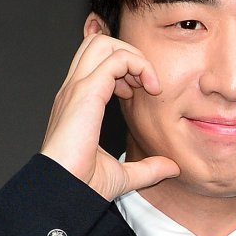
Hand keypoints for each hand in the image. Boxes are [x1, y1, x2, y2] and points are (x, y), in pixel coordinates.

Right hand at [41, 33, 179, 199]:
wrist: (63, 192)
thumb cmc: (82, 185)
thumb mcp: (123, 174)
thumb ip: (147, 168)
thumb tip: (172, 167)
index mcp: (76, 103)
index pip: (95, 62)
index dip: (122, 69)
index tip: (137, 94)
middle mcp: (73, 90)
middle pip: (97, 43)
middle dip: (127, 54)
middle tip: (144, 85)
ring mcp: (77, 89)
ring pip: (103, 43)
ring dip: (132, 56)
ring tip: (147, 85)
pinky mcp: (86, 93)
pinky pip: (116, 59)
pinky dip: (138, 65)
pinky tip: (148, 90)